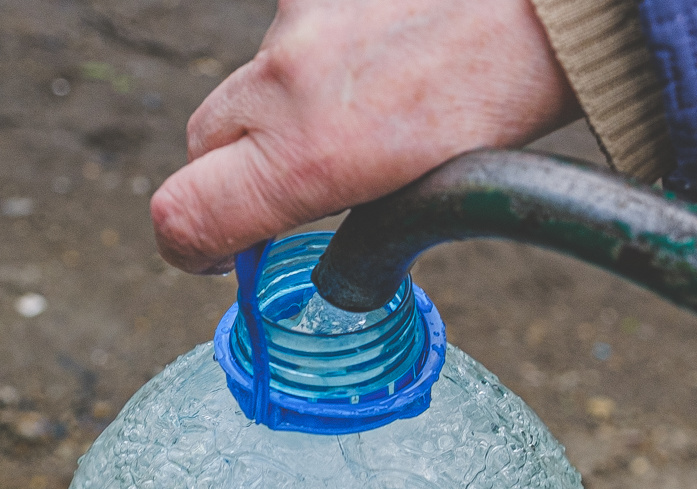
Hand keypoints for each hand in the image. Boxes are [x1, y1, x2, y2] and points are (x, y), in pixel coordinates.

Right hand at [150, 0, 579, 272]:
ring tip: (379, 100)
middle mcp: (286, 83)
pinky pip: (298, 27)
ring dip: (293, 101)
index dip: (187, 247)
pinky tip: (390, 49)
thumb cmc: (515, 89)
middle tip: (293, 190)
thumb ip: (355, 211)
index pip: (182, 215)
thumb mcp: (434, 190)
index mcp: (310, 159)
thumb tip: (324, 246)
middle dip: (231, 173)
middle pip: (202, 143)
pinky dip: (328, 48)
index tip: (218, 257)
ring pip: (258, 81)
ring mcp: (296, 19)